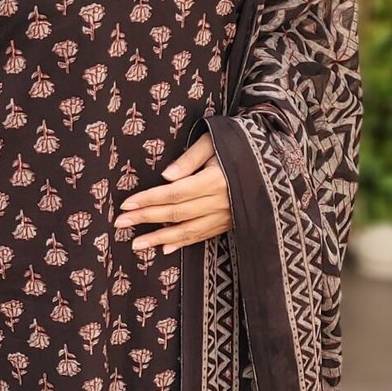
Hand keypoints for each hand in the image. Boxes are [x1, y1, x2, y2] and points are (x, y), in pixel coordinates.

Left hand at [112, 132, 232, 252]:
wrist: (271, 160)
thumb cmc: (237, 143)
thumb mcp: (214, 142)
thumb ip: (190, 159)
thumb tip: (166, 177)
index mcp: (215, 180)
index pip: (174, 193)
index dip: (149, 199)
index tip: (126, 204)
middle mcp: (220, 201)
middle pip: (176, 213)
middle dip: (146, 219)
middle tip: (120, 224)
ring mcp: (226, 215)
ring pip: (188, 231)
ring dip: (160, 238)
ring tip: (136, 244)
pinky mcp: (230, 223)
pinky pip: (203, 236)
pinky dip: (183, 243)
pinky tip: (165, 249)